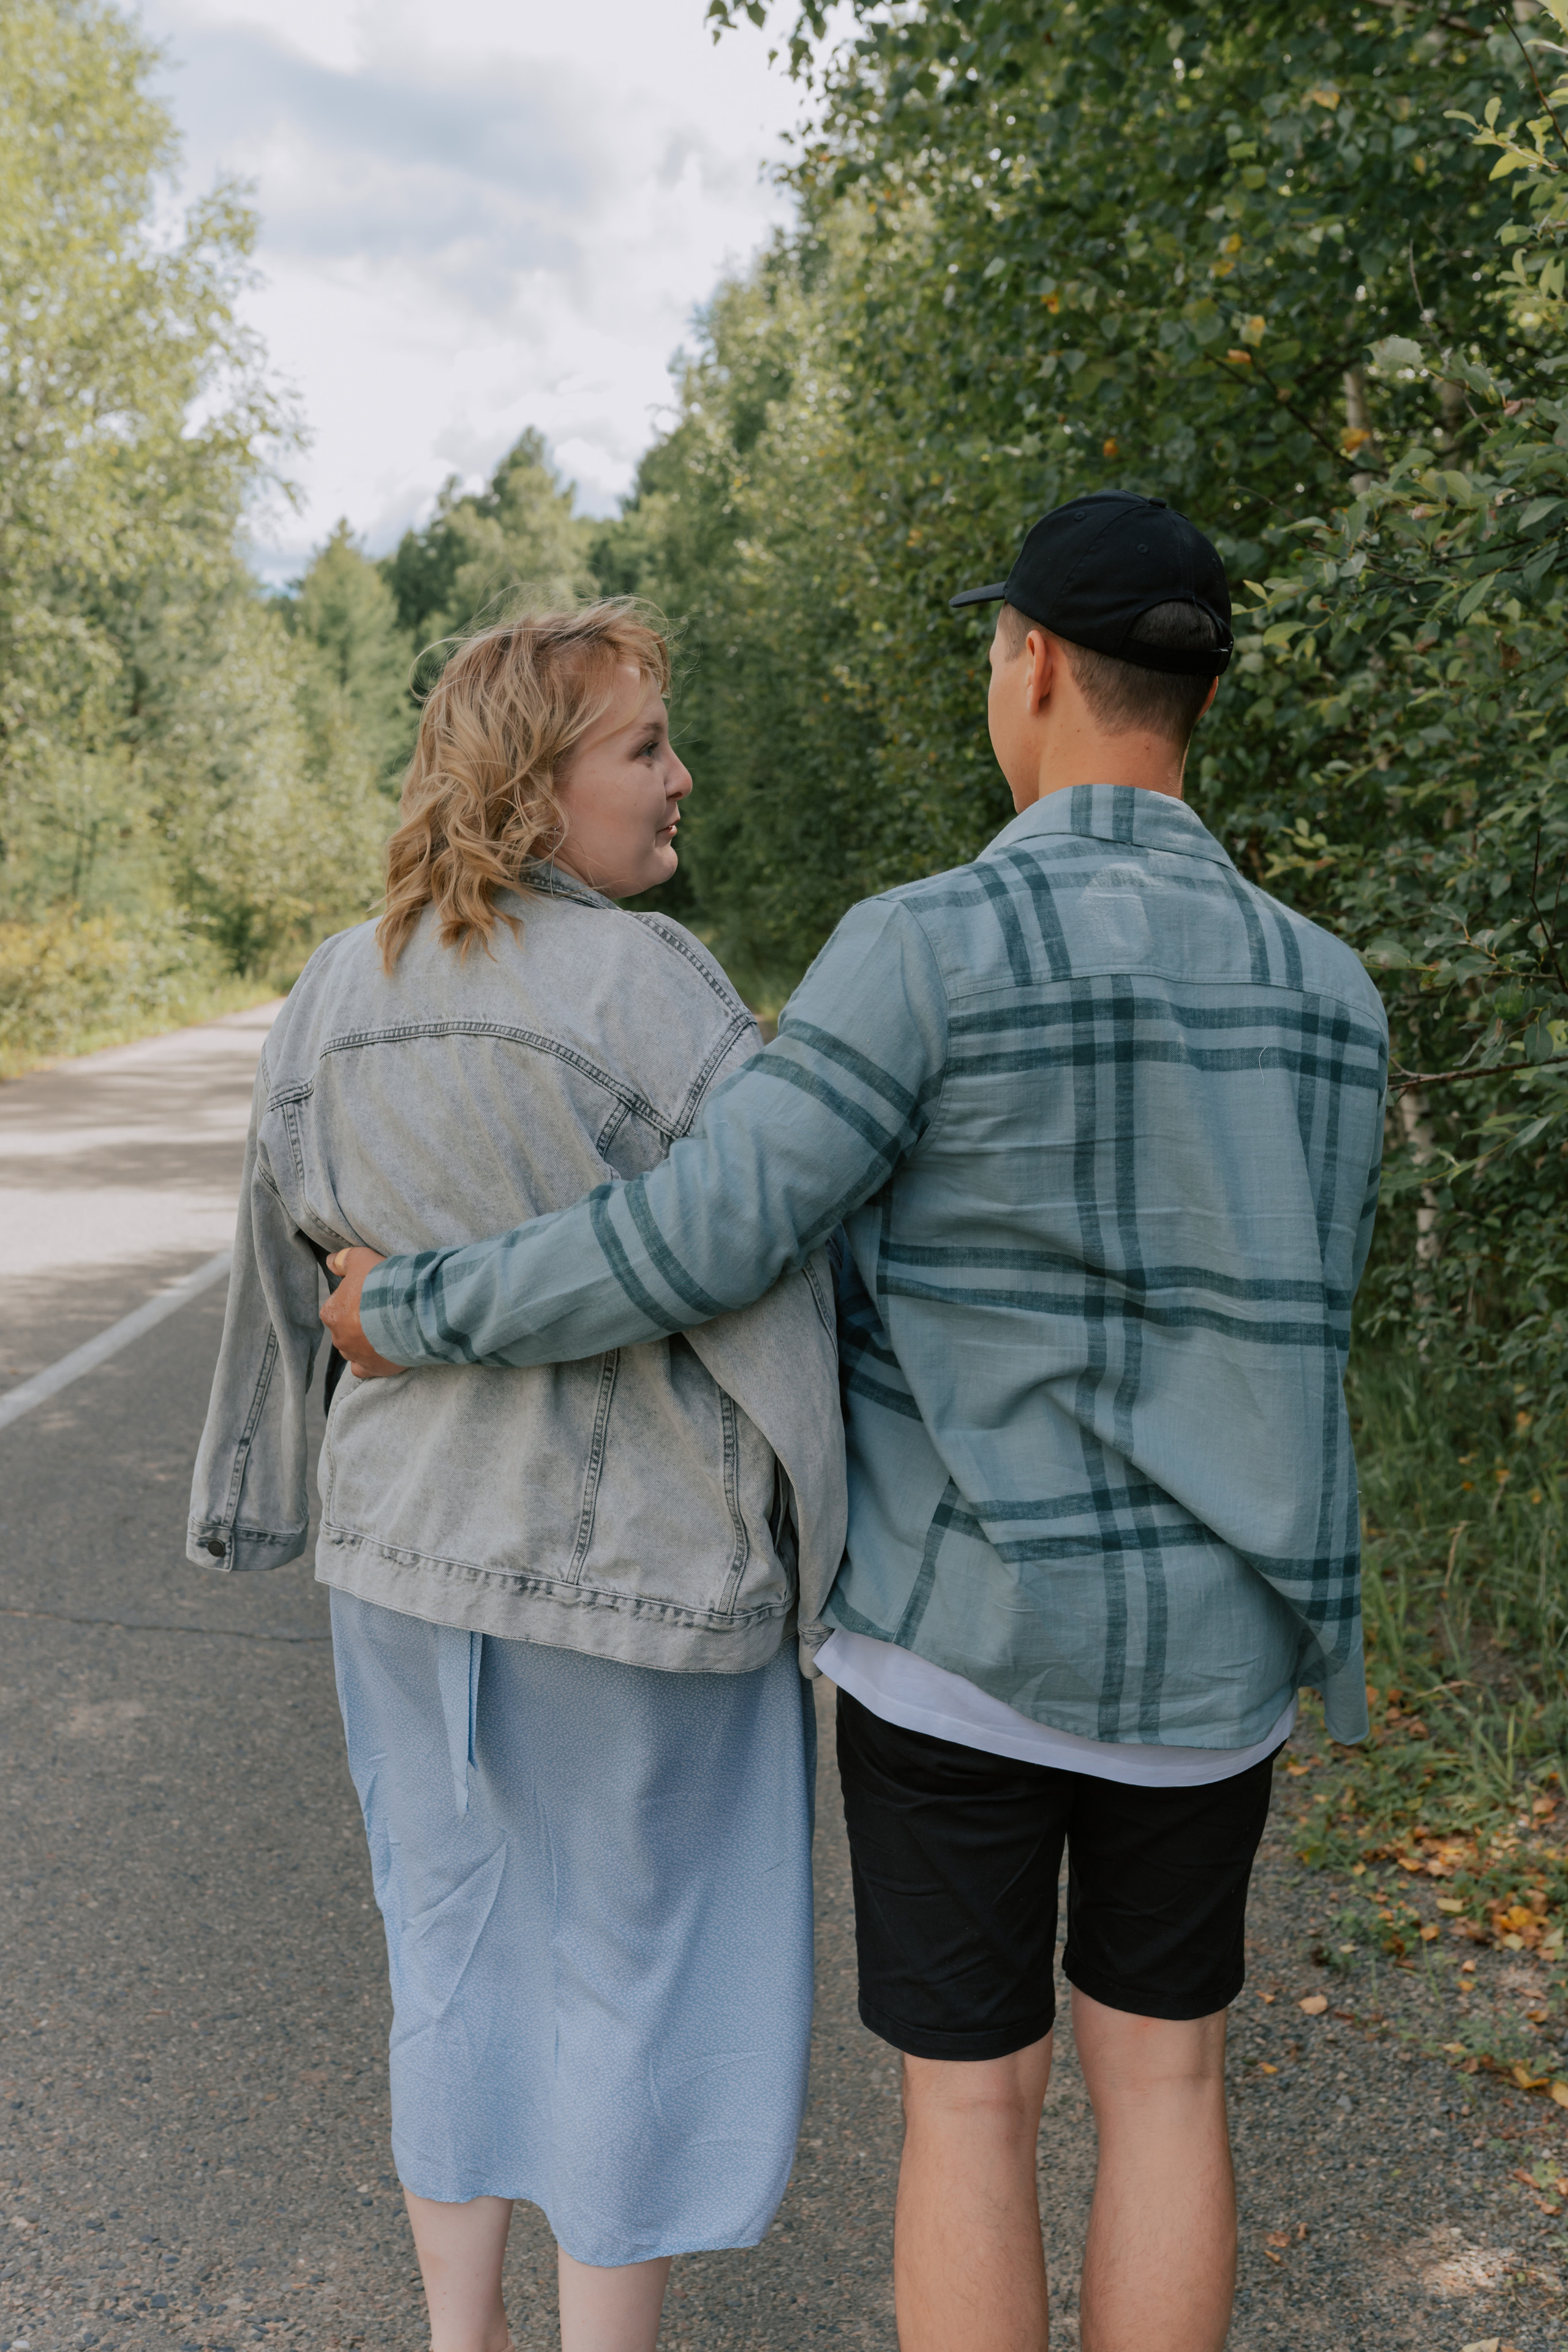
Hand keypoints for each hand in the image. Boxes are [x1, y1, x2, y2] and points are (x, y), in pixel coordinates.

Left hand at [320, 1247, 407, 1379]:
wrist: (412, 1311)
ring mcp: (355, 1355)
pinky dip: (370, 1361)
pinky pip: (363, 1369)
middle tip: (384, 1310)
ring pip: (353, 1348)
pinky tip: (381, 1352)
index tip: (373, 1293)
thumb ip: (343, 1259)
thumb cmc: (384, 1284)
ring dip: (365, 1341)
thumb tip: (329, 1262)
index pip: (337, 1305)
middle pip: (346, 1327)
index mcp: (331, 1312)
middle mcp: (338, 1337)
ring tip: (388, 1329)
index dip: (356, 1298)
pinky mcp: (372, 1368)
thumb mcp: (362, 1259)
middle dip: (361, 1320)